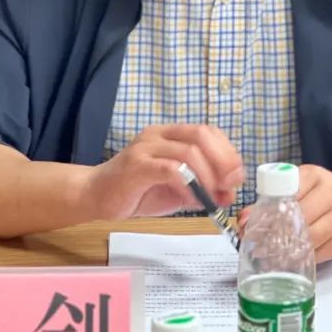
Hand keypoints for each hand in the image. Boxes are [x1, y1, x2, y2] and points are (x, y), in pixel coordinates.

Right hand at [87, 124, 243, 219]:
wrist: (94, 195)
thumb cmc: (136, 191)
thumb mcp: (177, 191)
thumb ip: (202, 188)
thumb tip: (229, 194)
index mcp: (170, 135)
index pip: (207, 131)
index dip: (227, 152)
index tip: (236, 176)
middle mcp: (159, 135)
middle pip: (201, 135)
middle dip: (223, 160)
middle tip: (231, 184)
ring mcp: (146, 148)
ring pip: (189, 152)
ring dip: (208, 177)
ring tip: (211, 198)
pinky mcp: (137, 166)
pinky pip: (170, 170)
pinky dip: (188, 185)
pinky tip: (191, 200)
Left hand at [240, 165, 331, 262]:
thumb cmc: (321, 198)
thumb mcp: (299, 190)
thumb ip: (271, 202)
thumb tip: (243, 220)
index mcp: (314, 175)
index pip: (287, 192)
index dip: (268, 211)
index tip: (252, 226)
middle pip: (300, 216)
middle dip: (276, 233)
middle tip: (258, 246)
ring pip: (310, 237)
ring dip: (288, 249)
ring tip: (269, 256)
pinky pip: (320, 253)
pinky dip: (302, 259)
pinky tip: (289, 262)